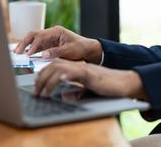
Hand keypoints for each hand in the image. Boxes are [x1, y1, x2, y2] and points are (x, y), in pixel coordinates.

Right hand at [13, 25, 101, 62]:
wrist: (88, 49)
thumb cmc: (81, 48)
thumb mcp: (69, 50)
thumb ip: (56, 52)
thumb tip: (43, 55)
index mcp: (56, 31)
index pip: (40, 36)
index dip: (33, 45)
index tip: (28, 53)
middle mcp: (51, 33)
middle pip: (34, 35)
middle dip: (24, 42)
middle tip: (17, 52)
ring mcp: (49, 39)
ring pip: (33, 40)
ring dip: (25, 45)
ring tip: (17, 53)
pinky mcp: (49, 45)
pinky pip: (37, 46)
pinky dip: (30, 49)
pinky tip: (25, 55)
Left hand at [34, 58, 148, 100]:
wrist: (124, 82)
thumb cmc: (108, 87)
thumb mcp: (88, 90)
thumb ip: (76, 92)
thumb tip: (65, 96)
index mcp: (77, 68)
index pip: (55, 66)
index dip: (43, 75)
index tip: (36, 86)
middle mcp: (78, 65)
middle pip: (54, 65)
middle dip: (41, 78)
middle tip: (35, 92)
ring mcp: (84, 68)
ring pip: (60, 68)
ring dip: (48, 79)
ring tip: (42, 91)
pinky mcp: (91, 74)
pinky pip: (76, 72)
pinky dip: (66, 75)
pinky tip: (60, 80)